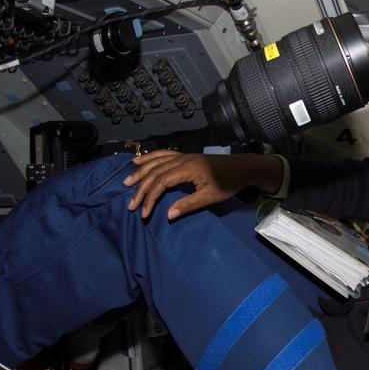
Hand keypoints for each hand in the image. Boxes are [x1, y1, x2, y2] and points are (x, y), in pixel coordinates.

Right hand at [123, 150, 279, 219]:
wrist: (242, 167)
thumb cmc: (229, 183)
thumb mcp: (211, 196)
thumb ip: (189, 204)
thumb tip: (168, 214)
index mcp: (188, 169)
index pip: (161, 182)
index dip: (150, 198)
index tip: (143, 212)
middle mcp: (182, 159)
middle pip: (154, 173)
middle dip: (141, 189)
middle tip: (131, 205)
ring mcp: (182, 156)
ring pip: (155, 162)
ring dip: (140, 172)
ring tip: (126, 183)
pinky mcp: (184, 156)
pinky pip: (162, 154)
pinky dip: (149, 157)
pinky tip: (138, 161)